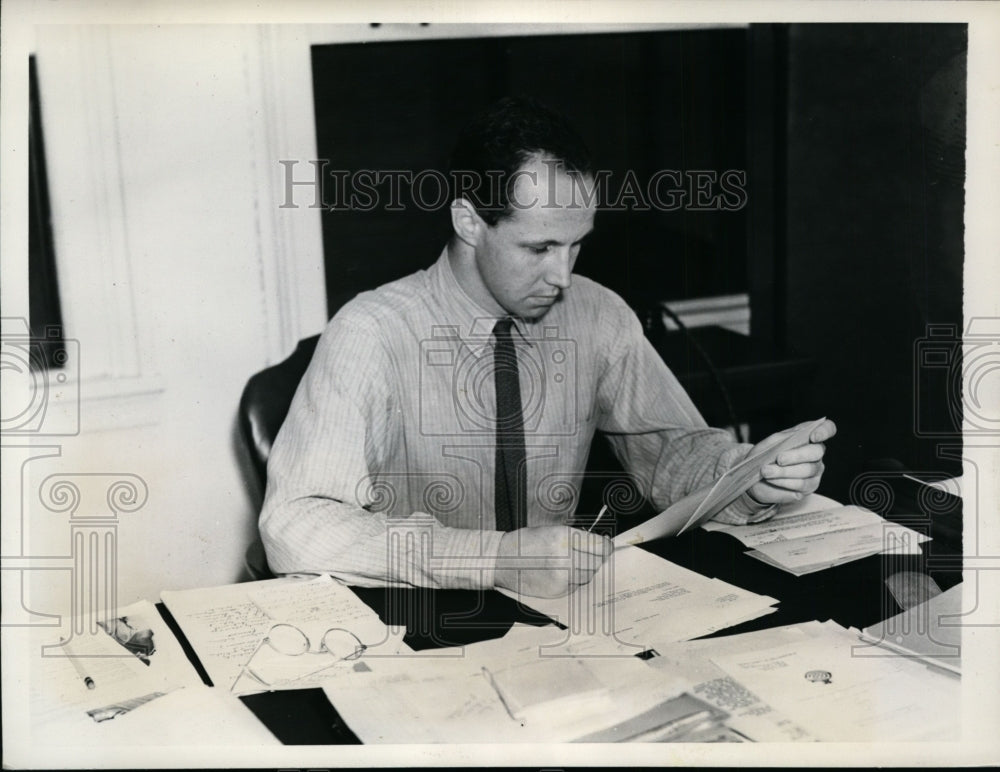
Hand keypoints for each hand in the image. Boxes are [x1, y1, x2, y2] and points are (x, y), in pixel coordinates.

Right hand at [493, 526, 611, 597]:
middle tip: (589, 556)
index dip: (606, 547)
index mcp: (563, 537)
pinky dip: (573, 581)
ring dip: (585, 570)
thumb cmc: (527, 542)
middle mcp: (564, 558)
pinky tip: (561, 573)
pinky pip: (576, 586)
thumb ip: (576, 538)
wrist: (502, 560)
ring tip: (572, 564)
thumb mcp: (552, 530)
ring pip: (588, 576)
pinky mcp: (557, 591)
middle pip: (596, 563)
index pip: (599, 546)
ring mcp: (560, 577)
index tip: (607, 547)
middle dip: (596, 559)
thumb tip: (601, 545)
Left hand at [746, 419, 836, 505]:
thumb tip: (791, 440)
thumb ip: (779, 440)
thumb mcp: (767, 445)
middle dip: (796, 455)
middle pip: (817, 451)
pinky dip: (785, 482)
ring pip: (808, 469)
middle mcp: (815, 452)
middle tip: (779, 459)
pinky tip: (772, 480)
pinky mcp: (810, 486)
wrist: (755, 480)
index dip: (825, 431)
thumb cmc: (764, 458)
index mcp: (807, 435)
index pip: (827, 429)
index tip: (813, 437)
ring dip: (785, 471)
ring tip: (766, 471)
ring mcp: (815, 469)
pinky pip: (802, 484)